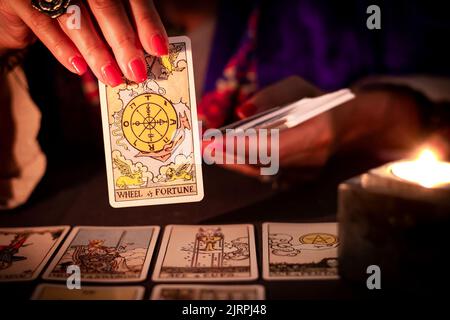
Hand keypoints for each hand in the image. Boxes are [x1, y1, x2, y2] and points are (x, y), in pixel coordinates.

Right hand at [0, 0, 167, 85]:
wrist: (20, 5)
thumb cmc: (69, 10)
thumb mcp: (98, 14)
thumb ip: (120, 26)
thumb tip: (145, 56)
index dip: (146, 22)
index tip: (160, 50)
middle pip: (106, 6)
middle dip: (124, 42)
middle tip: (137, 72)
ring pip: (76, 18)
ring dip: (97, 52)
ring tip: (113, 78)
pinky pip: (45, 26)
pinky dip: (63, 49)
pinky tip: (80, 69)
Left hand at [203, 76, 331, 177]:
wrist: (347, 128)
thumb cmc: (319, 103)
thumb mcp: (297, 88)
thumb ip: (270, 96)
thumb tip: (242, 112)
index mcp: (317, 133)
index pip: (272, 146)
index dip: (242, 146)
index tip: (214, 142)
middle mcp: (312, 160)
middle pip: (262, 163)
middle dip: (229, 155)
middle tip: (203, 147)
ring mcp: (307, 176)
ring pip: (261, 172)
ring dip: (233, 161)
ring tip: (209, 150)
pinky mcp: (300, 182)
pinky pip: (266, 175)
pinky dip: (245, 165)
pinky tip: (228, 156)